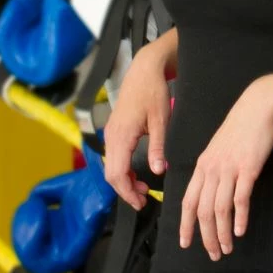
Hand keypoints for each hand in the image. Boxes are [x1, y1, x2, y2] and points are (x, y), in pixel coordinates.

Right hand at [102, 43, 171, 209]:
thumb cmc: (153, 92)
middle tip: (144, 200)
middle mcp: (111, 136)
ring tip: (143, 188)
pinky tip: (136, 172)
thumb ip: (158, 148)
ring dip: (124, 180)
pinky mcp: (114, 130)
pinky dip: (123, 168)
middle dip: (125, 190)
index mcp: (121, 136)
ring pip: (112, 166)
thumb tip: (158, 172)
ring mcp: (111, 133)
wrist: (144, 70)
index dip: (127, 192)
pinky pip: (114, 156)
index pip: (117, 175)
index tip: (141, 203)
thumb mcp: (161, 121)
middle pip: (111, 174)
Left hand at [179, 74, 272, 260]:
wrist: (259, 106)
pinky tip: (241, 230)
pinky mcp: (248, 168)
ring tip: (227, 248)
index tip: (186, 243)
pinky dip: (240, 217)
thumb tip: (211, 189)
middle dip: (206, 236)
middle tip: (214, 254)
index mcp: (202, 165)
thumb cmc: (241, 126)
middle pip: (202, 210)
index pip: (188, 200)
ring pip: (219, 209)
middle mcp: (212, 169)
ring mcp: (229, 169)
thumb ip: (213, 167)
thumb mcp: (220, 147)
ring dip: (222, 232)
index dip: (186, 224)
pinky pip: (240, 198)